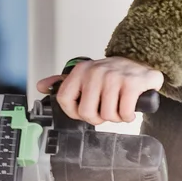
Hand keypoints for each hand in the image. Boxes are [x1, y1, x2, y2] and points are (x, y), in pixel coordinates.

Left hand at [35, 57, 163, 124]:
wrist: (140, 61)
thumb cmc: (111, 73)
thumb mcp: (85, 74)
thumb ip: (62, 82)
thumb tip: (41, 87)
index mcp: (81, 71)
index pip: (64, 99)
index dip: (73, 112)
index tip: (83, 112)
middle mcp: (95, 72)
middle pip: (86, 112)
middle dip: (97, 118)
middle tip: (104, 111)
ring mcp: (114, 77)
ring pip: (107, 115)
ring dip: (115, 117)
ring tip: (118, 107)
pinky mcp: (132, 84)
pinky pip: (124, 113)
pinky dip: (128, 116)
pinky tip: (129, 108)